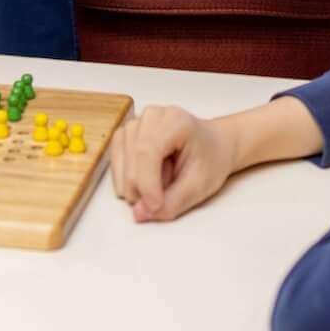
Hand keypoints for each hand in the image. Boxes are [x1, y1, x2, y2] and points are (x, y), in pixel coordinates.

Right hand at [109, 105, 238, 222]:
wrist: (213, 146)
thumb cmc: (210, 161)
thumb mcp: (200, 186)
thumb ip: (172, 202)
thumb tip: (138, 213)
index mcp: (175, 121)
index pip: (148, 152)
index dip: (147, 184)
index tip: (154, 207)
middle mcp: (151, 116)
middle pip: (132, 159)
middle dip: (144, 189)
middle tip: (169, 193)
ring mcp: (135, 123)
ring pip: (121, 164)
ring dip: (138, 184)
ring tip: (163, 178)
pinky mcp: (125, 135)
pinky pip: (116, 164)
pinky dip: (129, 180)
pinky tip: (149, 177)